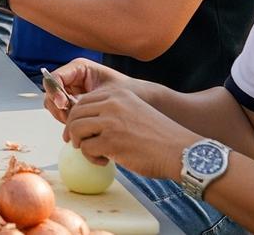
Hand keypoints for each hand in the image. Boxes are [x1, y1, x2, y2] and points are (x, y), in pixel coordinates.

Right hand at [42, 58, 132, 123]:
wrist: (145, 101)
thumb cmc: (130, 93)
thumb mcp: (107, 93)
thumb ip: (84, 98)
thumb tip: (64, 106)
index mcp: (79, 68)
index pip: (55, 77)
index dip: (54, 91)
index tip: (63, 104)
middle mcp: (73, 77)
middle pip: (51, 91)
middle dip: (57, 106)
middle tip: (69, 119)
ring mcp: (73, 91)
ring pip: (54, 104)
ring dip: (61, 115)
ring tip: (77, 124)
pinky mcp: (76, 104)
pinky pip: (63, 112)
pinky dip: (68, 120)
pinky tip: (81, 126)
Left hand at [64, 86, 195, 179]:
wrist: (180, 151)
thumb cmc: (158, 136)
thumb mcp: (134, 111)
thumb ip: (111, 111)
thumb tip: (84, 121)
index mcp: (118, 93)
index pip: (83, 100)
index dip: (76, 116)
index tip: (77, 129)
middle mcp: (112, 103)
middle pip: (75, 113)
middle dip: (72, 130)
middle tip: (78, 143)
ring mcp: (110, 121)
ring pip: (76, 129)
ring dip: (80, 144)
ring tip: (94, 152)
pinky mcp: (111, 141)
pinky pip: (86, 148)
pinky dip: (91, 157)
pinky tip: (105, 161)